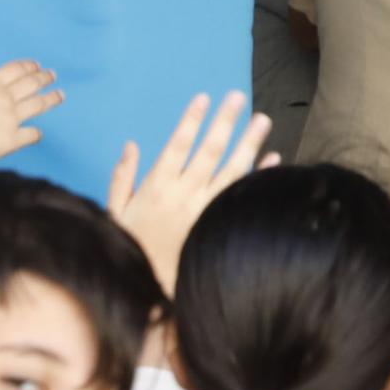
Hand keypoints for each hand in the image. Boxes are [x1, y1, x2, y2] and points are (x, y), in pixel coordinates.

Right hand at [107, 93, 277, 295]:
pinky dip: (258, 177)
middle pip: (208, 151)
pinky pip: (241, 198)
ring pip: (230, 170)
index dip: (191, 121)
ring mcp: (204, 211)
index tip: (204, 98)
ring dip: (248, 143)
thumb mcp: (116, 213)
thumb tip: (131, 145)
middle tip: (239, 98)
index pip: (177, 145)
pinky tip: (273, 159)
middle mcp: (183, 195)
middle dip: (224, 122)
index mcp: (157, 187)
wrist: (153, 291)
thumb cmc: (133, 249)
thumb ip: (122, 178)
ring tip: (262, 119)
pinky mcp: (218, 225)